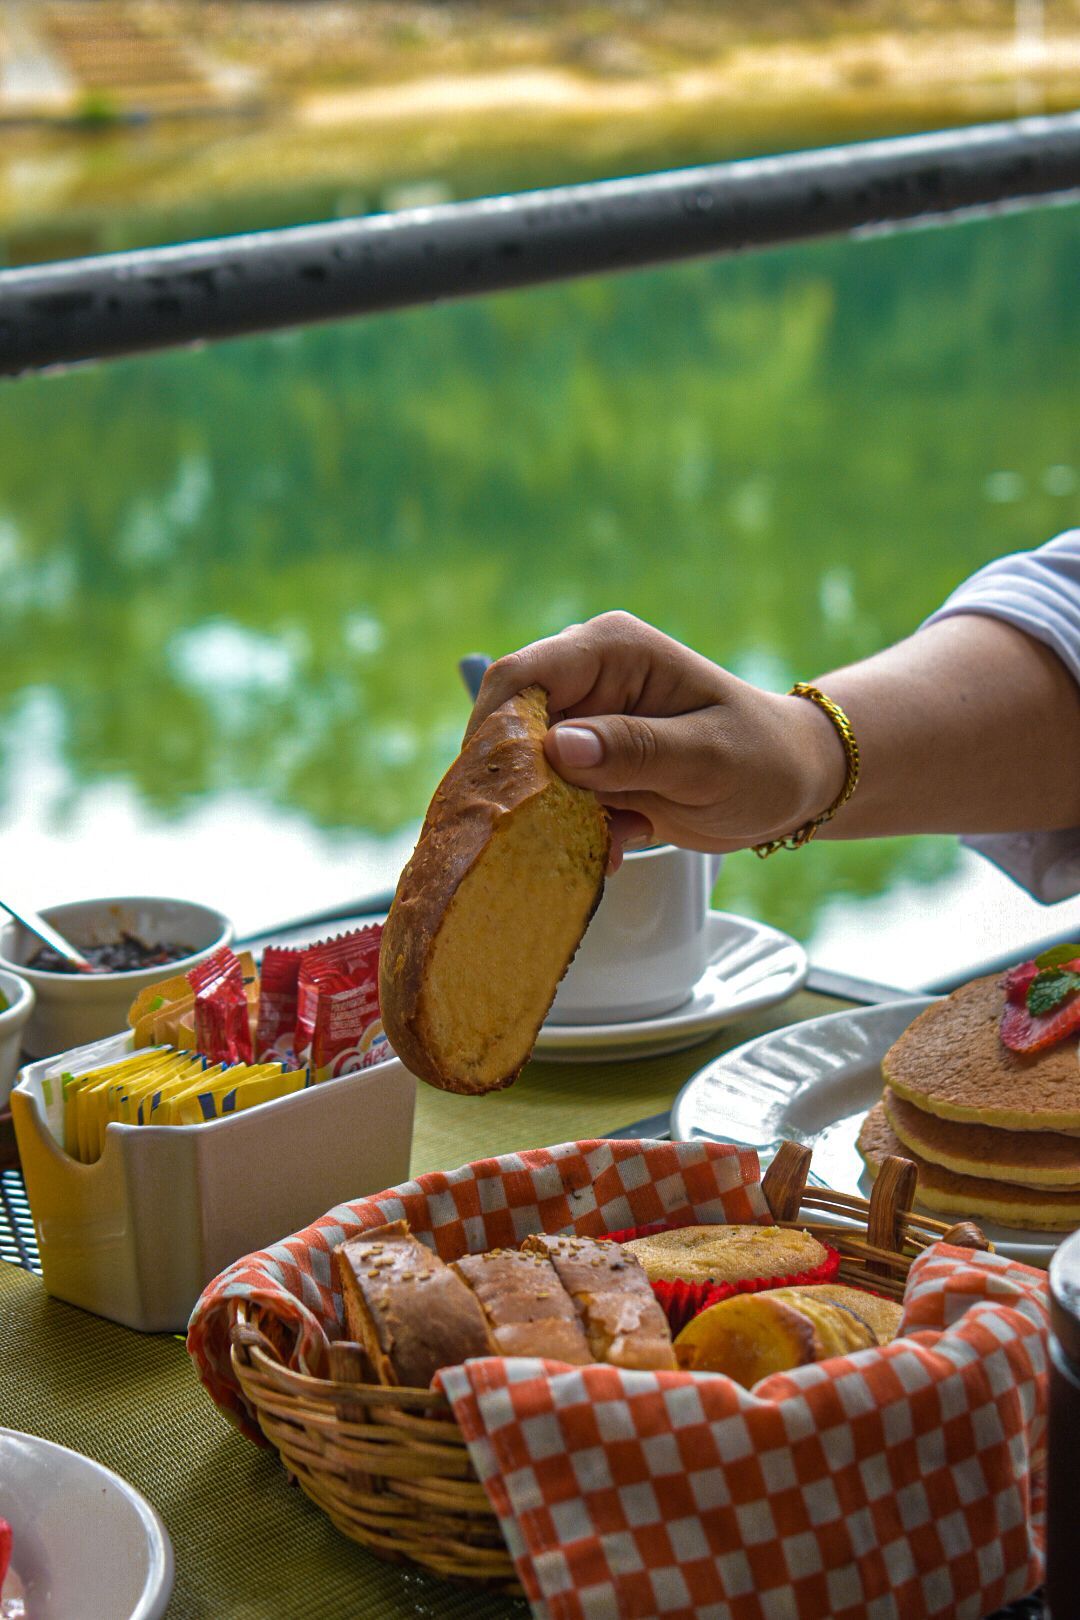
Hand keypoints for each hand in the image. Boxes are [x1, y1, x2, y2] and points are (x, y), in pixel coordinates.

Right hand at [466, 613, 845, 867]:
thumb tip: (556, 748)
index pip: (520, 679)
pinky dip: (578, 830)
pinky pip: (555, 800)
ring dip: (557, 818)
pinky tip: (624, 841)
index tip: (499, 795)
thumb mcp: (706, 758)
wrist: (796, 785)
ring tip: (614, 838)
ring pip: (529, 774)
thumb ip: (634, 750)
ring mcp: (587, 724)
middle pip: (513, 729)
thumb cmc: (765, 758)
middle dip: (526, 788)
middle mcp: (588, 679)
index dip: (495, 734)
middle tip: (548, 835)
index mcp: (611, 649)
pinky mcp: (591, 766)